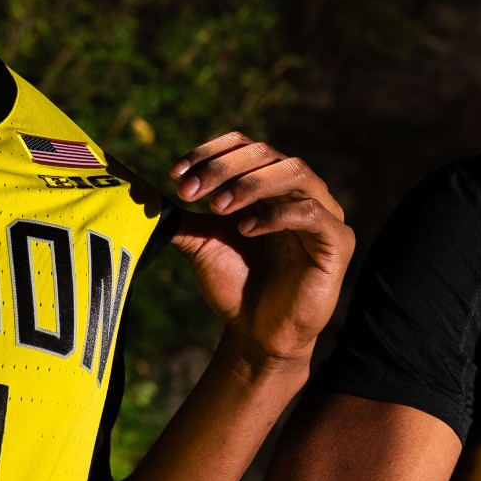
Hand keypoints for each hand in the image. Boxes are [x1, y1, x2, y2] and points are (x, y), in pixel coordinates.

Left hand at [168, 132, 353, 366]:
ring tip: (218, 208)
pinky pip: (311, 214)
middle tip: (191, 193)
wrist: (259, 334)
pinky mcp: (338, 242)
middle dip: (223, 168)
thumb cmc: (236, 285)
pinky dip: (276, 215)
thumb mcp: (203, 244)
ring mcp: (323, 213)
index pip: (244, 146)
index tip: (175, 174)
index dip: (209, 153)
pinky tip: (245, 230)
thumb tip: (143, 193)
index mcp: (268, 184)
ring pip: (295, 172)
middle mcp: (298, 191)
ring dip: (251, 184)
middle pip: (266, 153)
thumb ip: (183, 216)